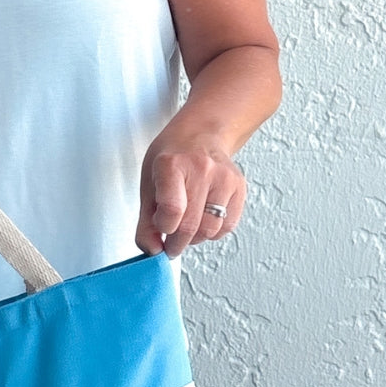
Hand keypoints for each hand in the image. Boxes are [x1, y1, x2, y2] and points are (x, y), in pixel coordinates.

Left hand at [135, 119, 245, 257]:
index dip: (164, 228)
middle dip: (176, 243)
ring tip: (186, 228)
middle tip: (170, 244)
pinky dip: (213, 233)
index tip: (160, 229)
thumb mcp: (148, 184)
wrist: (201, 135)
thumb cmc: (172, 160)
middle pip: (190, 224)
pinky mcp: (239, 186)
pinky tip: (203, 221)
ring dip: (195, 239)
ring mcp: (224, 177)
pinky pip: (228, 226)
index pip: (172, 210)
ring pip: (210, 230)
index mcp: (172, 164)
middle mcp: (201, 168)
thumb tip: (152, 251)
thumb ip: (146, 222)